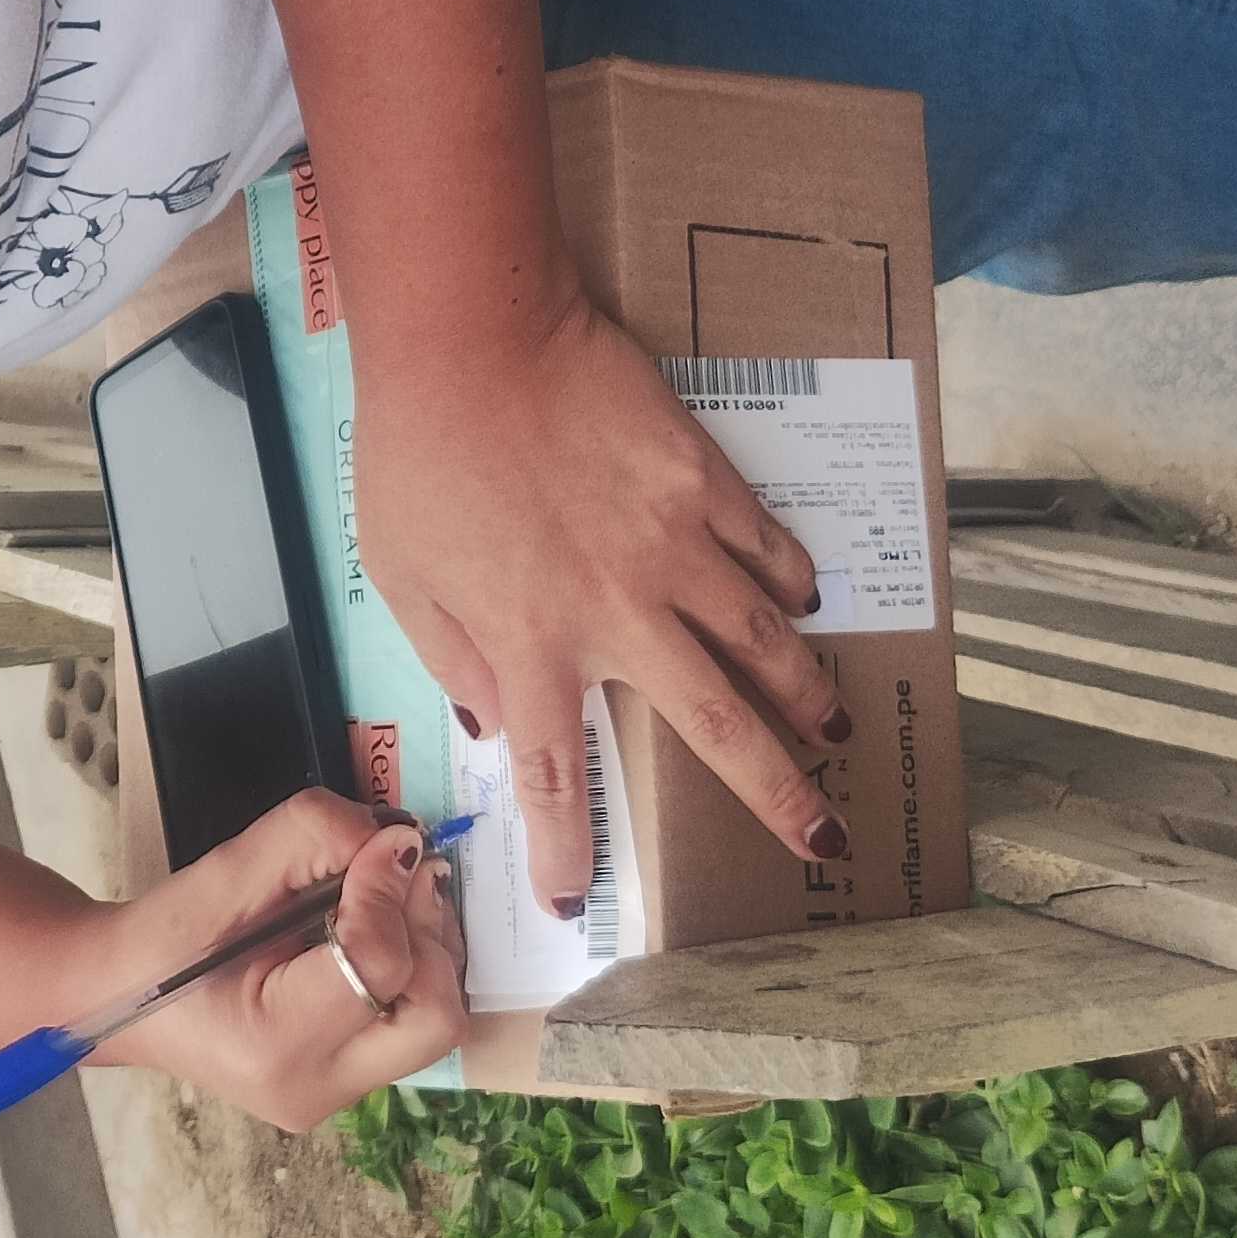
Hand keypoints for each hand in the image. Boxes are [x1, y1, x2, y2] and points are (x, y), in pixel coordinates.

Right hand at [92, 793, 462, 1127]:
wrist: (117, 997)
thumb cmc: (161, 937)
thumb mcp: (221, 871)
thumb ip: (311, 838)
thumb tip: (399, 837)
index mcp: (274, 1045)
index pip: (379, 964)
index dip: (388, 889)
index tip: (377, 840)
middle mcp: (317, 1088)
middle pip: (436, 1016)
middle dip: (426, 932)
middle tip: (395, 872)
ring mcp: (339, 1095)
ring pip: (440, 1021)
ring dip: (427, 946)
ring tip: (384, 896)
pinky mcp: (351, 1082)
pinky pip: (416, 1022)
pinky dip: (415, 966)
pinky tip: (377, 929)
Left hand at [359, 299, 848, 913]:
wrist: (473, 336)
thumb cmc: (418, 450)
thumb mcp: (401, 572)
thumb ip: (453, 654)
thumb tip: (496, 720)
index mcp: (533, 645)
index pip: (555, 776)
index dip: (567, 848)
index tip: (574, 901)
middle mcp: (619, 613)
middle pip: (716, 726)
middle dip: (775, 793)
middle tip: (820, 842)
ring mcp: (673, 546)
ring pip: (765, 641)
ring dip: (806, 695)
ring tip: (834, 732)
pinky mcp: (703, 480)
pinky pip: (765, 548)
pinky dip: (790, 583)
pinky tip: (805, 604)